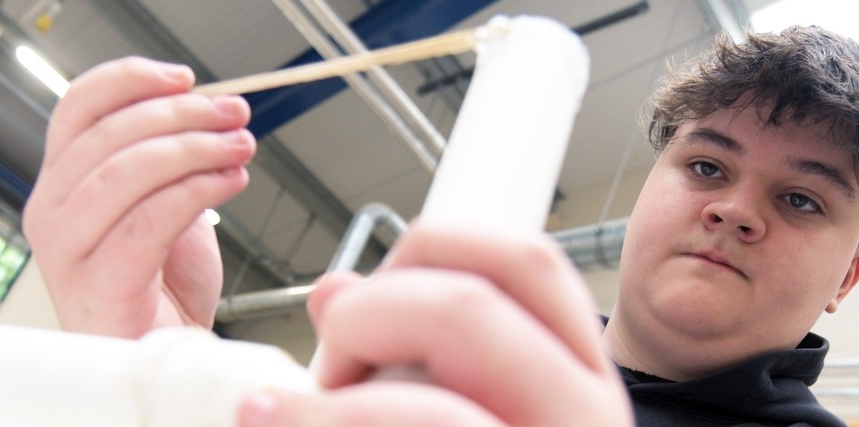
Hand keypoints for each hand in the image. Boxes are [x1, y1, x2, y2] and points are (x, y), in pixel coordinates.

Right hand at [24, 57, 254, 338]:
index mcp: (61, 181)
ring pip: (125, 174)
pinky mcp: (99, 283)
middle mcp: (51, 211)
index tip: (183, 77)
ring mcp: (67, 251)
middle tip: (232, 114)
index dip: (129, 81)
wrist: (163, 351)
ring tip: (238, 148)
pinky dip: (195, 192)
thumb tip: (205, 106)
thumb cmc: (161, 285)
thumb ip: (166, 156)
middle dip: (181, 114)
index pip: (78, 107)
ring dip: (193, 150)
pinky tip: (228, 183)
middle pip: (108, 135)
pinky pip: (147, 222)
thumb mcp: (160, 200)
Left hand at [238, 221, 630, 425]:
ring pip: (435, 391)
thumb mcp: (447, 407)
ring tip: (286, 415)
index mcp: (580, 379)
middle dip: (369, 316)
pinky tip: (274, 424)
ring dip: (335, 396)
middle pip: (470, 304)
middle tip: (327, 362)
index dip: (432, 248)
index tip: (366, 294)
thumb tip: (334, 291)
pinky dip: (320, 424)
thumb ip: (406, 357)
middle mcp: (584, 416)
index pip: (524, 262)